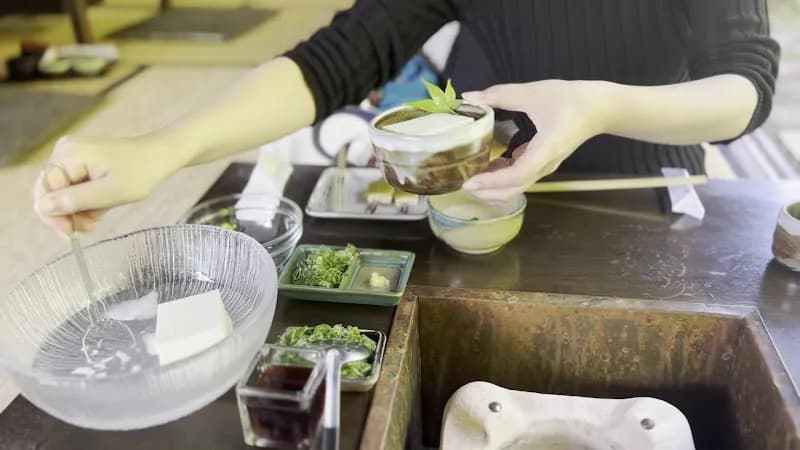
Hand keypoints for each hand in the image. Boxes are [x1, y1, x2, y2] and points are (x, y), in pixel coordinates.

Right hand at [33, 134, 183, 235]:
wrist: (161, 156)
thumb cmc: (141, 172)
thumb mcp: (111, 193)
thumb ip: (76, 200)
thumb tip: (43, 207)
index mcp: (69, 155)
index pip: (44, 191)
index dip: (53, 215)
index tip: (71, 234)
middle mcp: (64, 151)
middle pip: (50, 192)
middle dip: (67, 214)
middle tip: (89, 228)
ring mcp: (72, 155)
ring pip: (62, 193)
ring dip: (78, 210)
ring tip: (100, 216)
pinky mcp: (81, 162)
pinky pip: (73, 188)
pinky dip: (85, 201)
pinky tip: (101, 206)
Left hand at [461, 80, 612, 199]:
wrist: (601, 107)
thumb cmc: (571, 99)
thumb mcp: (534, 92)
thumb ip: (500, 95)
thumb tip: (470, 97)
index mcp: (546, 150)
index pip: (517, 175)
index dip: (493, 182)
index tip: (470, 182)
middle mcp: (545, 164)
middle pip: (515, 189)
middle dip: (488, 192)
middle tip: (463, 184)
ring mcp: (545, 165)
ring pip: (518, 185)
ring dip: (494, 185)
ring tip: (471, 175)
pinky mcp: (544, 161)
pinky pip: (521, 175)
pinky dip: (503, 175)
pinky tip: (489, 164)